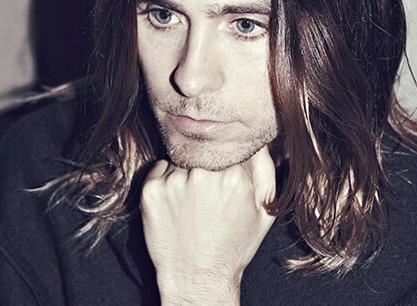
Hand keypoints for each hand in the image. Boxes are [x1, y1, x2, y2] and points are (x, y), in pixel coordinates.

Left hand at [140, 146, 275, 304]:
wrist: (198, 279)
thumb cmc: (234, 246)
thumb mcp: (264, 211)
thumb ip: (265, 168)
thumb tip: (258, 138)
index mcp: (235, 175)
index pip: (229, 145)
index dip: (228, 157)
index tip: (225, 173)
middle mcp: (204, 173)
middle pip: (205, 150)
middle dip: (207, 163)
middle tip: (208, 194)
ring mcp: (175, 181)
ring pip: (182, 158)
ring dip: (186, 172)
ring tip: (193, 203)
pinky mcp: (151, 190)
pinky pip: (160, 168)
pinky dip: (166, 180)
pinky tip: (176, 205)